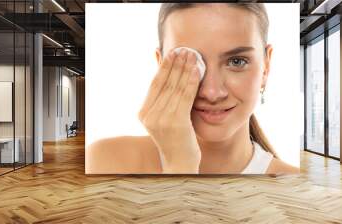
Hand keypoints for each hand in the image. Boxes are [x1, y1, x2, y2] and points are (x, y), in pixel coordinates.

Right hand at [138, 49, 201, 173]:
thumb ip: (164, 94)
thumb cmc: (176, 139)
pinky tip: (197, 70)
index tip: (173, 52)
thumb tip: (163, 69)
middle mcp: (150, 115)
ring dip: (185, 69)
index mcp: (144, 113)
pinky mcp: (176, 123)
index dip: (164, 66)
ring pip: (175, 88)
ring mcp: (162, 119)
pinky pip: (185, 97)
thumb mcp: (165, 116)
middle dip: (176, 64)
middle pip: (165, 83)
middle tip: (184, 48)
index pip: (155, 84)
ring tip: (192, 54)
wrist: (180, 164)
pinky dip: (191, 82)